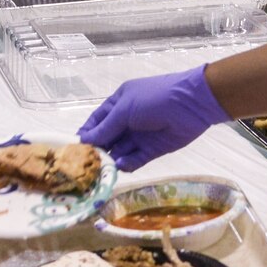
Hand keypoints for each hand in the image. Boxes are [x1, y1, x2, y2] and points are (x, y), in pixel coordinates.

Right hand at [80, 64, 229, 172]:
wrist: (191, 104)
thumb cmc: (153, 99)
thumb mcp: (124, 110)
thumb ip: (105, 128)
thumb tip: (84, 141)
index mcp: (118, 104)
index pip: (96, 121)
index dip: (86, 134)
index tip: (75, 149)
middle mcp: (127, 120)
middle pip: (107, 138)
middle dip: (97, 150)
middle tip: (87, 164)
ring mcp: (139, 135)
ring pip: (120, 150)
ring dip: (111, 158)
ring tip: (103, 168)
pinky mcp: (152, 149)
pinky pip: (135, 159)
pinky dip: (127, 163)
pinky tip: (121, 165)